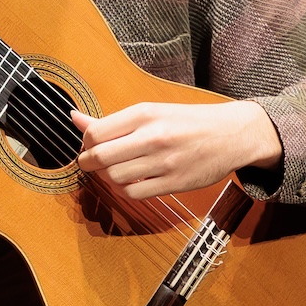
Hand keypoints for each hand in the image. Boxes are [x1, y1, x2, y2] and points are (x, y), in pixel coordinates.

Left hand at [69, 101, 282, 199]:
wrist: (231, 134)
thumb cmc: (187, 122)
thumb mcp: (150, 111)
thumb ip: (111, 120)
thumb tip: (73, 117)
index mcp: (144, 114)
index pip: (95, 133)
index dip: (85, 143)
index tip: (88, 146)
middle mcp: (153, 136)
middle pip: (100, 157)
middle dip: (87, 163)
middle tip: (90, 163)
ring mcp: (164, 162)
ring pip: (115, 177)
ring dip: (107, 177)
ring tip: (114, 170)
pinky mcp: (174, 183)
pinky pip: (134, 193)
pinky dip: (125, 190)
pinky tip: (130, 181)